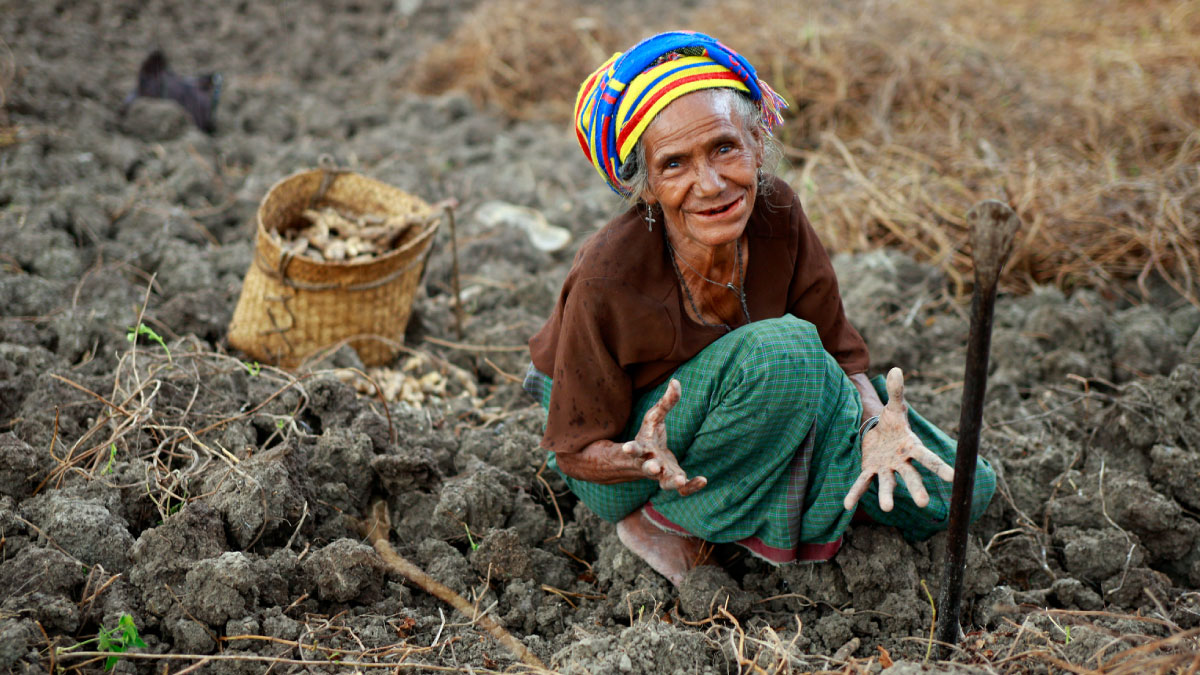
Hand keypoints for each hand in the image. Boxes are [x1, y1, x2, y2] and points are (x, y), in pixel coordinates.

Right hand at [622, 379, 706, 495]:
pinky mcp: (672, 479)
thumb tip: (676, 381)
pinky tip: (703, 481)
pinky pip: (681, 489)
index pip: (635, 449)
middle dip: (649, 468)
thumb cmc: (648, 436)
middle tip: (654, 469)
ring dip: (671, 482)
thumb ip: (665, 403)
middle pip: (647, 469)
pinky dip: (691, 487)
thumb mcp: (653, 418)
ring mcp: (661, 475)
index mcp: (642, 449)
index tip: (627, 448)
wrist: (642, 462)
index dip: (631, 449)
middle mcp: (649, 464)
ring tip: (680, 481)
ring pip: (664, 483)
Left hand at [843, 368, 954, 511]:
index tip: (954, 478)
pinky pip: (862, 483)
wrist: (878, 432)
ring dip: (887, 496)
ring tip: (886, 509)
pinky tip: (846, 505)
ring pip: (888, 484)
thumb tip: (896, 370)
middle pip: (911, 477)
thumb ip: (896, 392)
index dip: (940, 467)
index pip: (928, 457)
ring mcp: (886, 468)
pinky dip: (855, 494)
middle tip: (923, 504)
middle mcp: (901, 462)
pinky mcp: (870, 470)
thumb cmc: (892, 422)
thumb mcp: (893, 407)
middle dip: (917, 489)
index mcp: (911, 446)